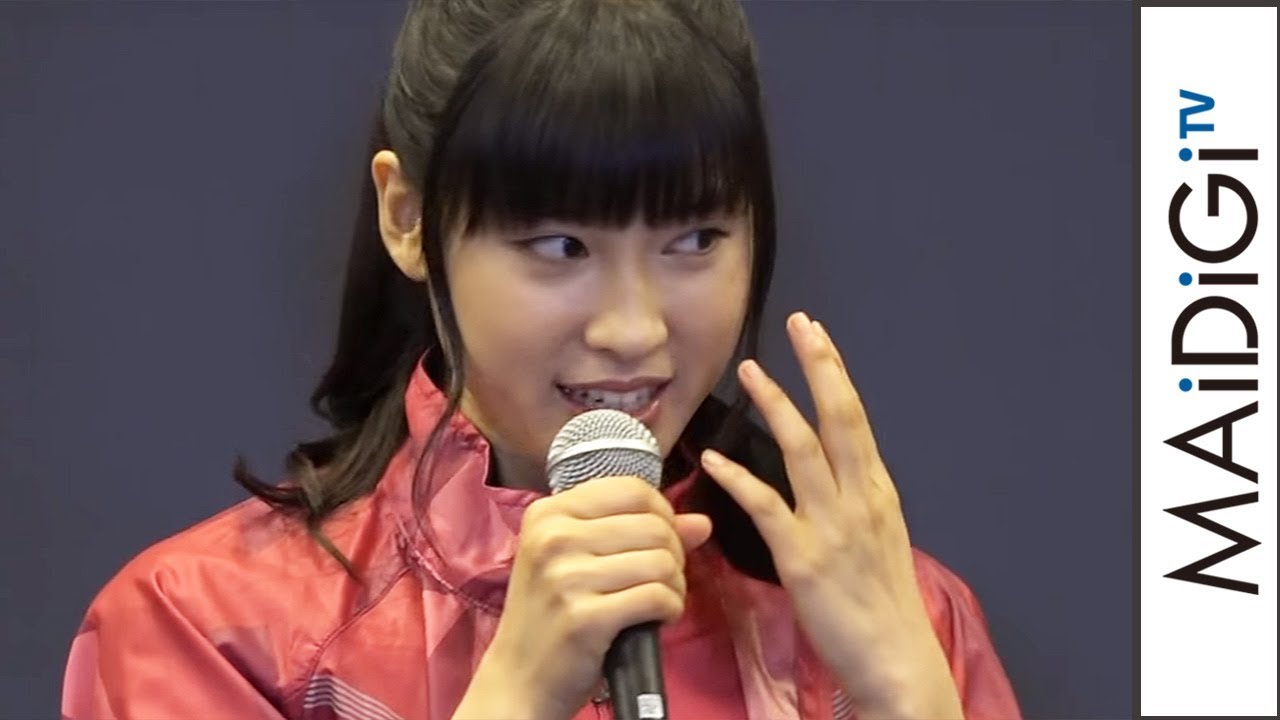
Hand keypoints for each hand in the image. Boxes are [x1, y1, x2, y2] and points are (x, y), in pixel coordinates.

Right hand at [457, 476, 712, 719]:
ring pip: (660, 561)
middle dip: (674, 555)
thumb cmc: (553, 614)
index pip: (632, 490)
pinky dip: (670, 609)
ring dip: (675, 585)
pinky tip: (658, 618)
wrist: (520, 678)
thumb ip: (639, 532)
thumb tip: (702, 522)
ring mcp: (565, 577)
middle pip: (653, 526)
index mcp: (548, 513)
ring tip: (660, 600)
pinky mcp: (584, 618)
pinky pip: (656, 597)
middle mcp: (553, 537)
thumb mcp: (580, 561)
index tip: (659, 543)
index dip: (662, 514)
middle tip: (662, 580)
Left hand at [698, 312, 963, 719]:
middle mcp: (860, 499)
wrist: (896, 660)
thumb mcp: (878, 540)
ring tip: (751, 372)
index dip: (835, 373)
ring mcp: (832, 525)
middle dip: (819, 366)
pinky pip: (767, 506)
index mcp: (877, 493)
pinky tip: (715, 459)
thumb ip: (854, 502)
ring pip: (803, 450)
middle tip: (800, 324)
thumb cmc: (883, 606)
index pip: (855, 420)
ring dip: (776, 405)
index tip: (818, 337)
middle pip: (839, 418)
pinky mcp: (804, 557)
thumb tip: (832, 475)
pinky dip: (739, 478)